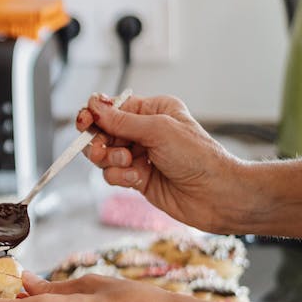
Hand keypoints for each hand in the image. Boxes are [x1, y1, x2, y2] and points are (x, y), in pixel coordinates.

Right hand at [76, 93, 246, 232]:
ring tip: (129, 164)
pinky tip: (137, 179)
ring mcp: (140, 156)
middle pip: (102, 132)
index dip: (95, 114)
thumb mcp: (158, 130)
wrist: (216, 195)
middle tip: (100, 151)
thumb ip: (122, 121)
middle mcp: (145, 131)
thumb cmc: (198, 157)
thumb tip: (95, 106)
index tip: (85, 122)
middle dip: (99, 142)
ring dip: (111, 161)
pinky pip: (113, 174)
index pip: (113, 108)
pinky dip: (120, 177)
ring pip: (104, 155)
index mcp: (153, 111)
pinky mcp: (137, 178)